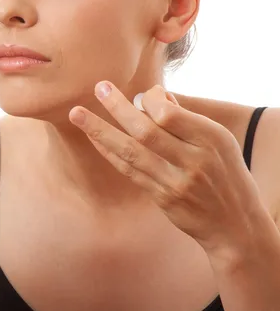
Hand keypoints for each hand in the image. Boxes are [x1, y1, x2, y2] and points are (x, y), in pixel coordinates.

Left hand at [69, 82, 265, 255]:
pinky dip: (108, 151)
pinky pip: (128, 170)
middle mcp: (193, 160)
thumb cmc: (225, 172)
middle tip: (98, 87)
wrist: (234, 223)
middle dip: (117, 107)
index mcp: (210, 139)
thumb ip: (186, 118)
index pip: (170, 114)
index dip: (150, 100)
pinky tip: (92, 137)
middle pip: (146, 130)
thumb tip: (153, 95)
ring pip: (130, 152)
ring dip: (100, 131)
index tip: (142, 95)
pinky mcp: (161, 197)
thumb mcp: (219, 140)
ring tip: (76, 114)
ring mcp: (174, 182)